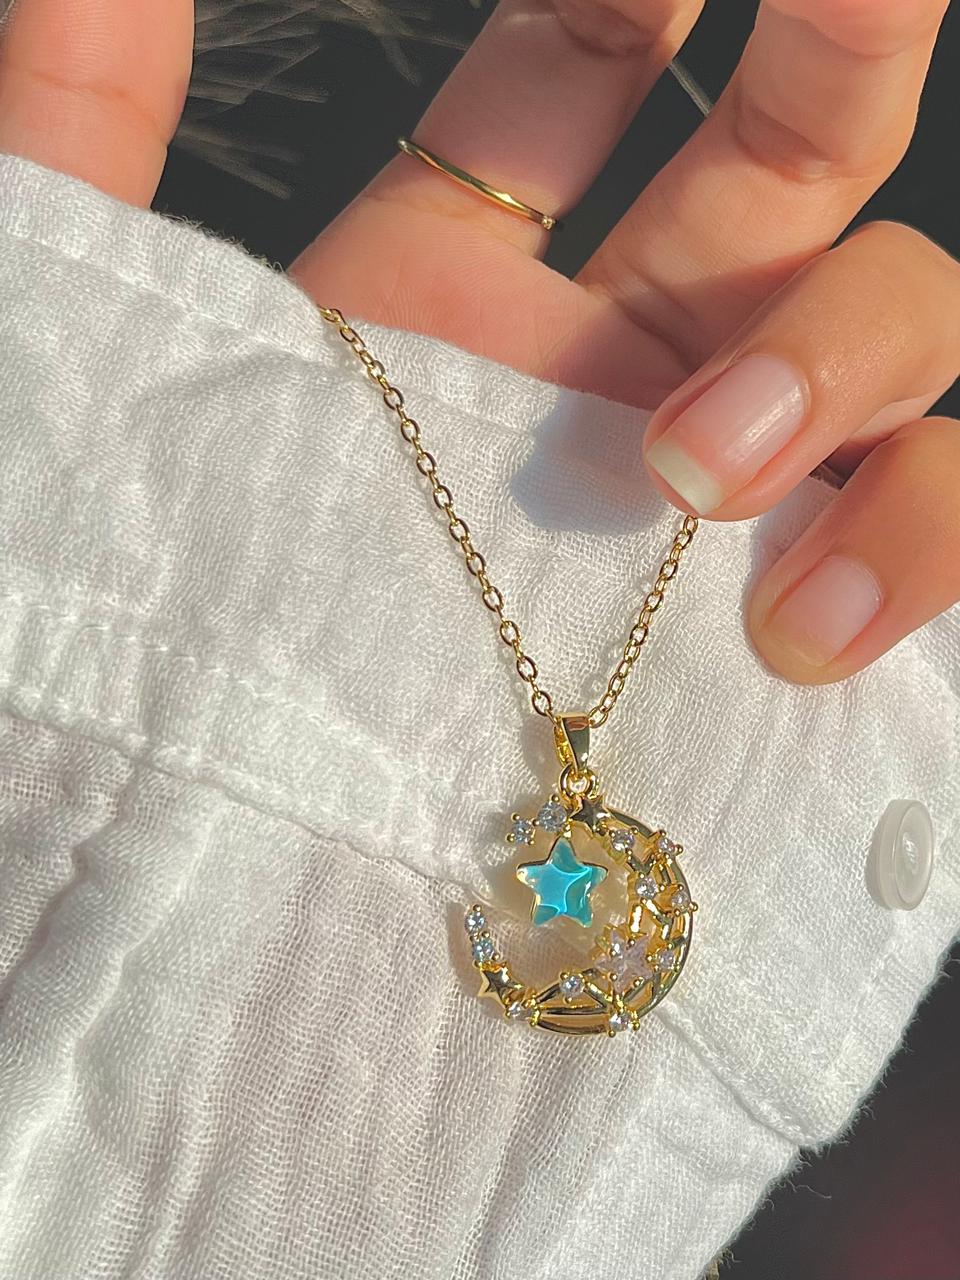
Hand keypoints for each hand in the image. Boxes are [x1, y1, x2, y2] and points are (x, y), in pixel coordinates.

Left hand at [3, 0, 956, 683]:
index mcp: (458, 284)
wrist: (238, 858)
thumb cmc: (160, 616)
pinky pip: (941, 511)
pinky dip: (926, 525)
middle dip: (850, 38)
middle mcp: (613, 365)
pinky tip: (808, 613)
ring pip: (906, 320)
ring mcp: (717, 494)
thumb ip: (87, 132)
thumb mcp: (106, 354)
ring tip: (696, 467)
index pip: (586, 55)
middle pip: (803, 143)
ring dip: (857, 346)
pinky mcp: (779, 620)